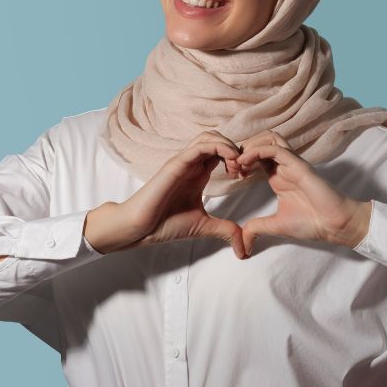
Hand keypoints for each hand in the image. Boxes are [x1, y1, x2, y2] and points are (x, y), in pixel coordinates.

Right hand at [114, 131, 247, 258]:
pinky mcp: (176, 164)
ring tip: (237, 165)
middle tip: (243, 169)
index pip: (221, 152)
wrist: (141, 228)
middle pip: (216, 138)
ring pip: (208, 137)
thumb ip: (225, 231)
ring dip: (228, 145)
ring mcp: (183, 161)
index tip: (245, 176)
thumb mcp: (204, 226)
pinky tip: (230, 161)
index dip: (237, 158)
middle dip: (235, 149)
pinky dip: (219, 147)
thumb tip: (244, 248)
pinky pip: (199, 146)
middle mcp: (191, 164)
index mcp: (198, 174)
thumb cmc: (165, 224)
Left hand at [236, 130, 371, 255]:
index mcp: (278, 175)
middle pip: (261, 140)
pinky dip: (258, 151)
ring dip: (250, 146)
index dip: (241, 159)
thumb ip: (257, 229)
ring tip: (239, 162)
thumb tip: (242, 243)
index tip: (232, 174)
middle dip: (243, 149)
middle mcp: (284, 165)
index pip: (257, 155)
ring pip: (270, 138)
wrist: (334, 225)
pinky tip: (246, 162)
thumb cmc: (311, 222)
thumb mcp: (276, 225)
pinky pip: (277, 149)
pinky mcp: (299, 165)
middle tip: (232, 166)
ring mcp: (292, 163)